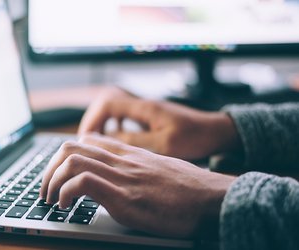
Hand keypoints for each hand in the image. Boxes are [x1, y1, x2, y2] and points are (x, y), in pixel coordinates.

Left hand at [40, 134, 235, 237]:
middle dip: (49, 168)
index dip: (65, 155)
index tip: (59, 174)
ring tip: (51, 199)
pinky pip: (83, 183)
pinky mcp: (125, 197)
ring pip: (72, 160)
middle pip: (71, 147)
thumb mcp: (159, 170)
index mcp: (129, 154)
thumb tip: (121, 178)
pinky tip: (66, 206)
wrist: (213, 199)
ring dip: (51, 181)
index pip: (87, 140)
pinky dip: (66, 193)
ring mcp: (122, 177)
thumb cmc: (190, 189)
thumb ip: (136, 168)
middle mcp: (122, 160)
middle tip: (46, 189)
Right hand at [79, 91, 239, 160]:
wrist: (216, 131)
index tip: (86, 138)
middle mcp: (142, 105)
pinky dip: (114, 126)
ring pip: (114, 110)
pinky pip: (124, 117)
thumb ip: (134, 141)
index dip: (93, 119)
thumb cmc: (195, 137)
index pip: (108, 103)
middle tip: (86, 142)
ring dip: (102, 124)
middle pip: (106, 104)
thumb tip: (106, 140)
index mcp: (145, 108)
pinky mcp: (150, 117)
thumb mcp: (164, 144)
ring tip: (96, 142)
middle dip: (93, 121)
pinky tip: (115, 139)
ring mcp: (146, 110)